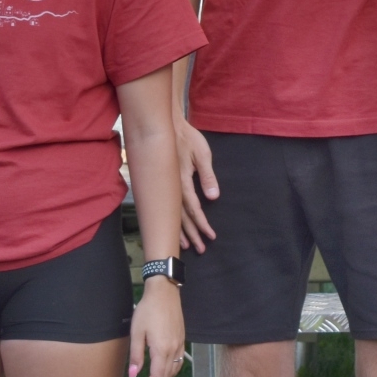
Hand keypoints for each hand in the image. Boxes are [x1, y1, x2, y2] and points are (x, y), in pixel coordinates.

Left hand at [128, 277, 185, 376]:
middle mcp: (174, 349)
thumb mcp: (136, 333)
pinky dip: (172, 371)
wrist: (164, 292)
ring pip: (175, 370)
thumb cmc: (148, 310)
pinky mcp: (182, 338)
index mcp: (161, 349)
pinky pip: (179, 361)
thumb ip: (136, 356)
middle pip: (167, 376)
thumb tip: (133, 376)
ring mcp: (180, 344)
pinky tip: (166, 372)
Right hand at [177, 119, 217, 251]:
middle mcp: (172, 188)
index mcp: (183, 182)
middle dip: (192, 234)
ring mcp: (165, 187)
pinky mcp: (162, 185)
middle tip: (201, 249)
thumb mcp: (202, 154)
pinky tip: (173, 228)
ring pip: (172, 214)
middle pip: (182, 218)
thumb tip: (214, 198)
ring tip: (186, 246)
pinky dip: (171, 220)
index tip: (211, 236)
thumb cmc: (187, 139)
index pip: (195, 209)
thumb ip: (207, 176)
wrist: (164, 128)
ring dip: (180, 231)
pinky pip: (166, 207)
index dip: (203, 224)